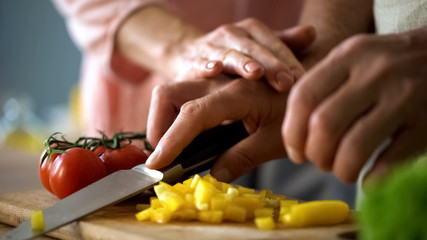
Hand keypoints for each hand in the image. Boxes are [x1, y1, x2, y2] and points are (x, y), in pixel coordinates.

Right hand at [145, 77, 287, 181]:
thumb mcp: (276, 140)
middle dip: (158, 125)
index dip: (172, 140)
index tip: (157, 165)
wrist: (312, 82)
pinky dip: (177, 117)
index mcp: (237, 94)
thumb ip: (243, 157)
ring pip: (173, 93)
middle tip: (164, 156)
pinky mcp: (214, 88)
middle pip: (170, 94)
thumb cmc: (299, 111)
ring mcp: (214, 83)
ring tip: (172, 149)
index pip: (193, 115)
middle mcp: (220, 83)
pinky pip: (185, 97)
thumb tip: (214, 174)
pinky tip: (187, 137)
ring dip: (164, 121)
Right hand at [169, 19, 309, 90]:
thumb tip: (312, 32)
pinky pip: (199, 64)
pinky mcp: (192, 63)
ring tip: (256, 73)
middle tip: (286, 81)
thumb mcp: (259, 49)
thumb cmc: (232, 57)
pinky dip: (206, 66)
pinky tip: (214, 70)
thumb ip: (284, 43)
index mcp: (252, 31)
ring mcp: (211, 47)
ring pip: (229, 55)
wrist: (188, 57)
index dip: (288, 59)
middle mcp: (232, 35)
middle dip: (271, 64)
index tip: (301, 77)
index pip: (274, 44)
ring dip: (242, 63)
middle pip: (255, 49)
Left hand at [282, 27, 426, 182]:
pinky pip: (390, 161)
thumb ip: (323, 85)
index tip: (295, 152)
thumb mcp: (354, 58)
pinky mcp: (426, 122)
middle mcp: (374, 72)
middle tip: (320, 162)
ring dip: (341, 169)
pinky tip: (369, 180)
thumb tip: (294, 136)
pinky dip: (373, 179)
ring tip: (343, 171)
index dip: (292, 132)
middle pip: (324, 124)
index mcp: (349, 56)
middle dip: (315, 153)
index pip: (303, 96)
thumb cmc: (387, 65)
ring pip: (354, 147)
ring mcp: (403, 97)